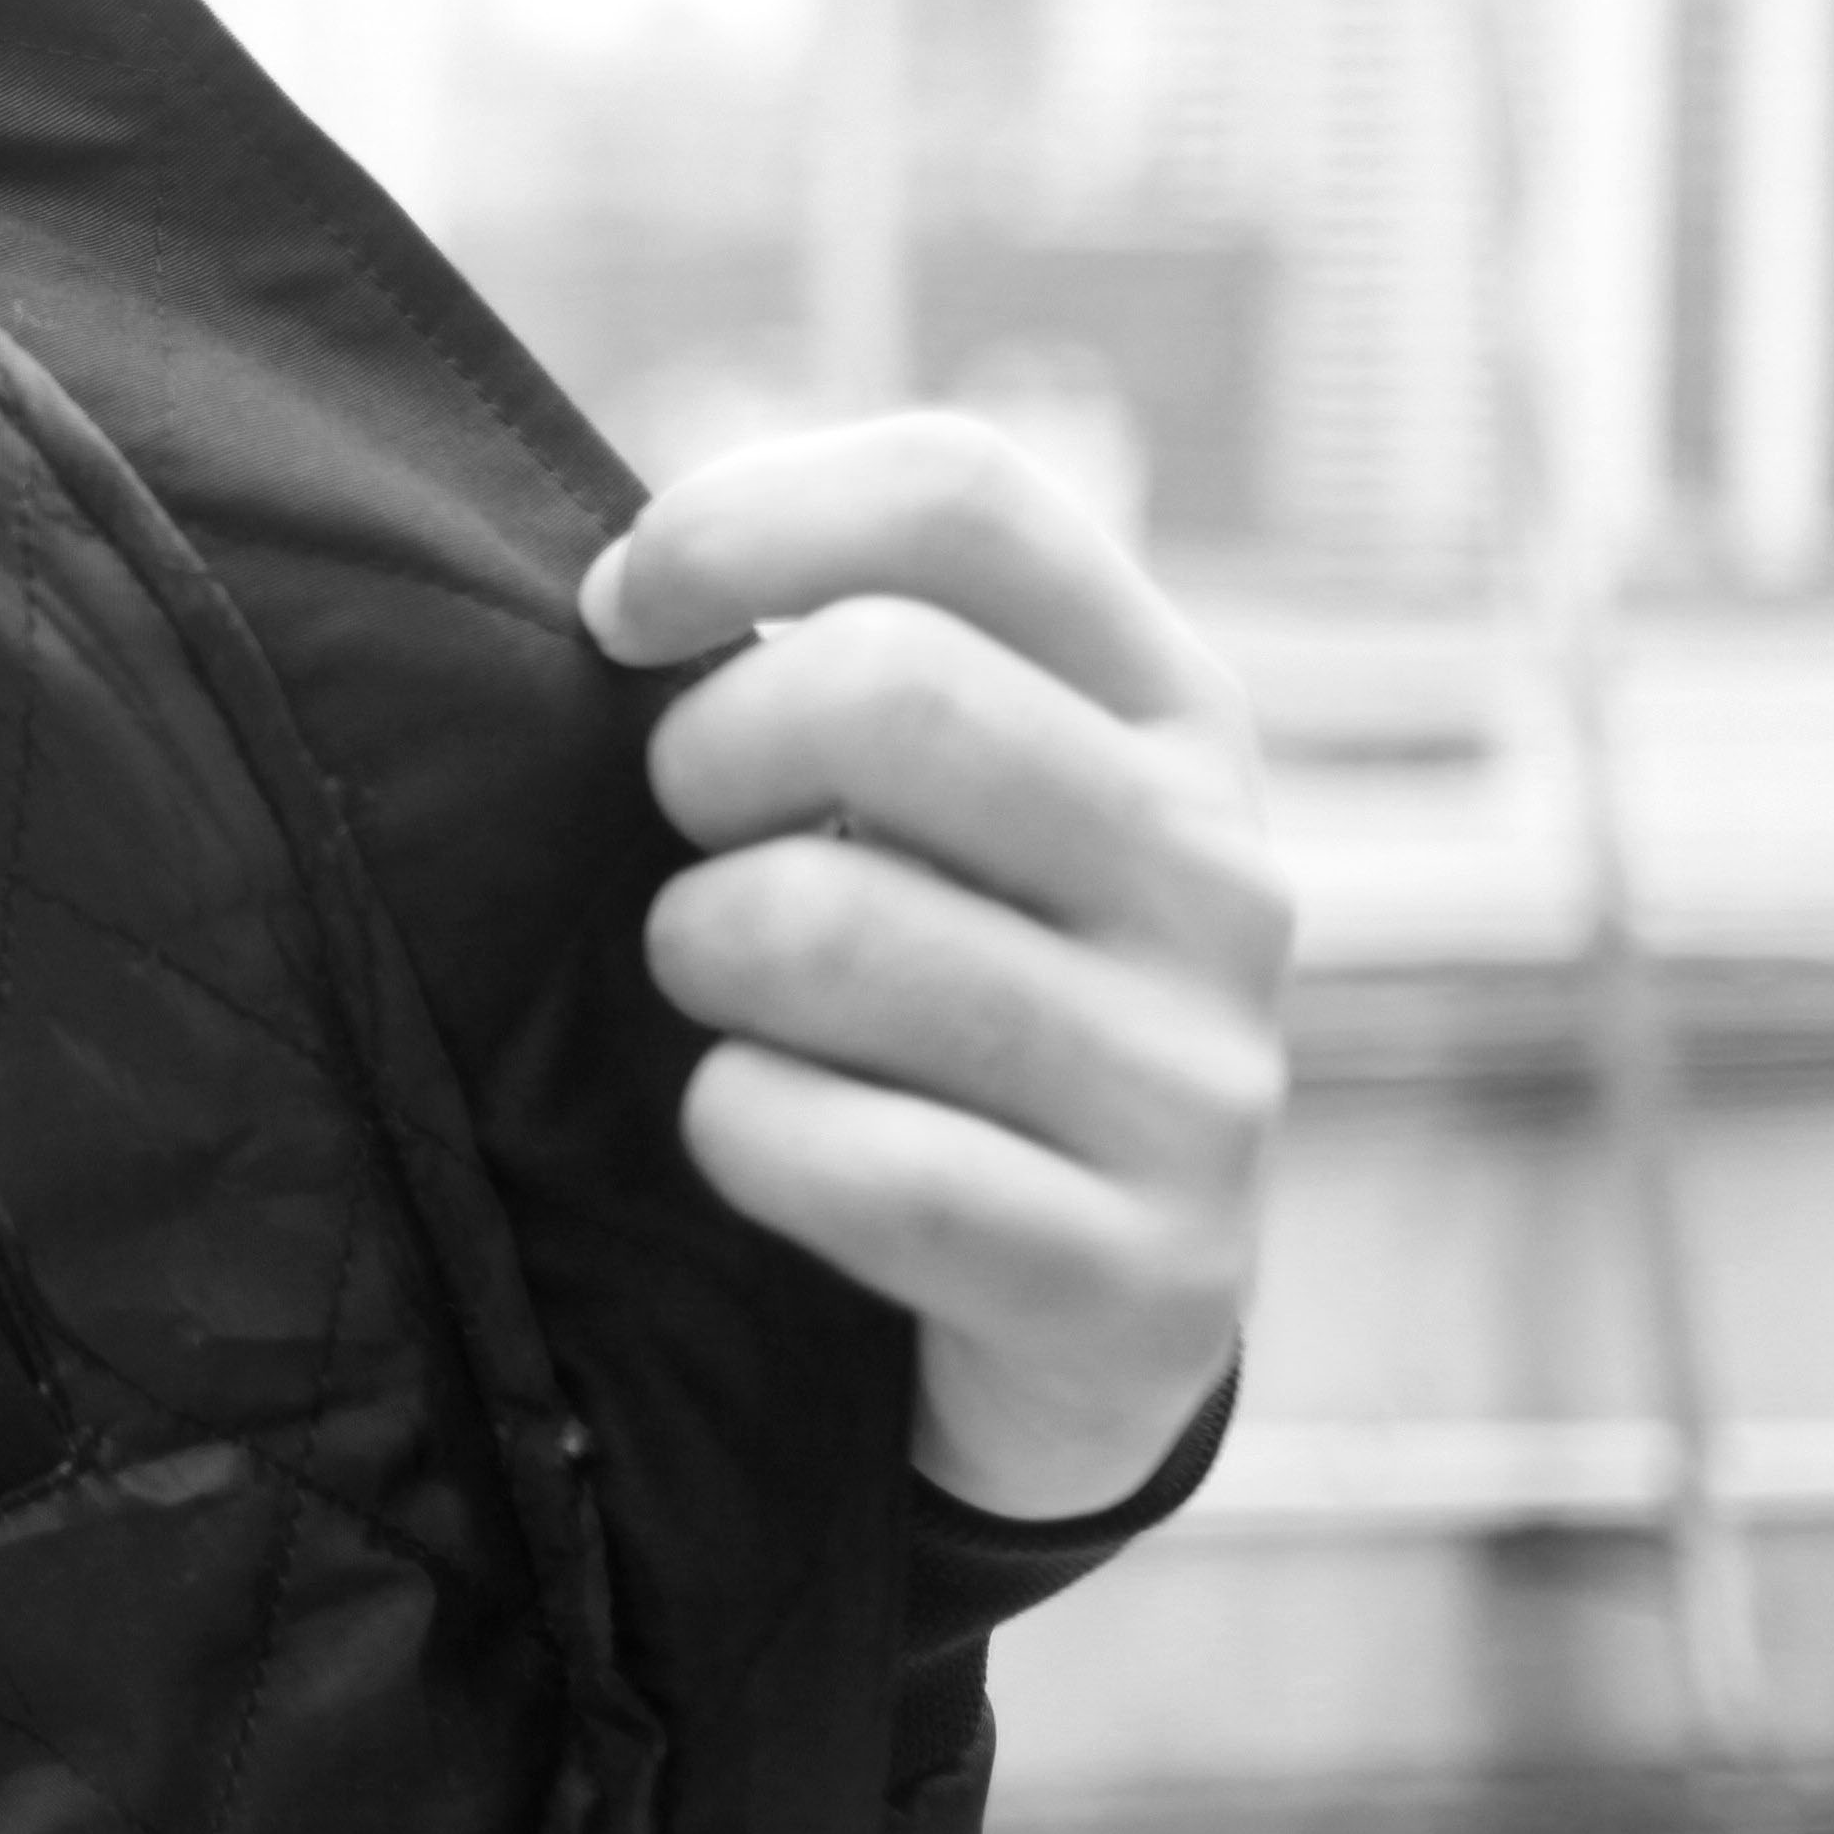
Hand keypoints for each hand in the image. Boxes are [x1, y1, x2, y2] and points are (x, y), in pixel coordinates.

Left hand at [579, 414, 1291, 1520]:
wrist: (1077, 1334)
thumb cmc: (934, 1002)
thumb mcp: (930, 811)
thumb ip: (836, 668)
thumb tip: (626, 585)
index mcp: (1165, 708)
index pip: (963, 499)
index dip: (739, 524)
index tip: (617, 615)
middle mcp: (1216, 873)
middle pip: (882, 686)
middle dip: (702, 758)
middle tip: (685, 846)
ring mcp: (1202, 1083)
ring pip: (824, 925)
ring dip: (698, 958)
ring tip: (728, 998)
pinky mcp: (1149, 1283)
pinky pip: (852, 1160)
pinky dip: (740, 1136)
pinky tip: (763, 1137)